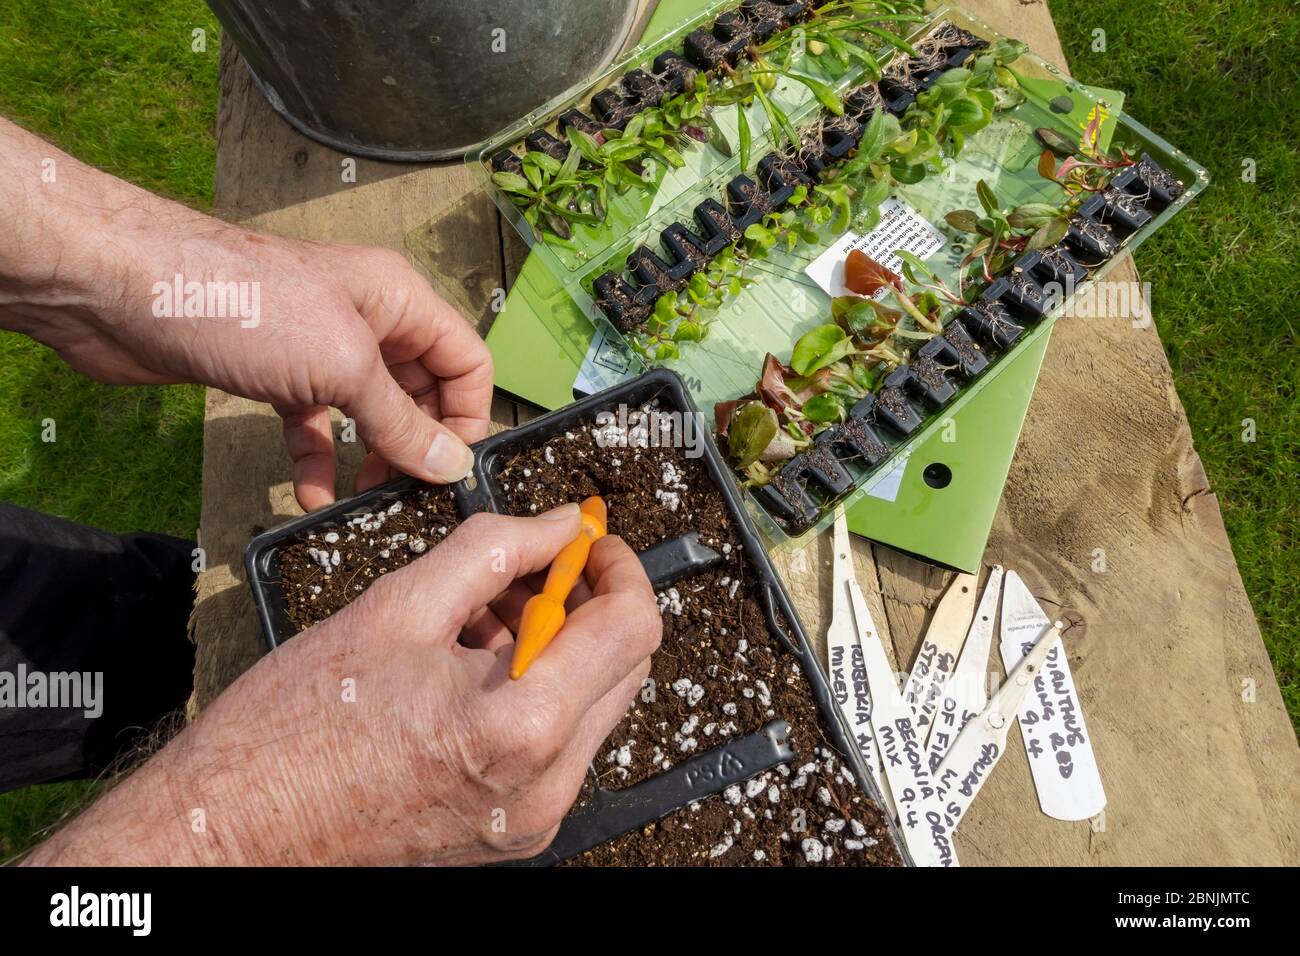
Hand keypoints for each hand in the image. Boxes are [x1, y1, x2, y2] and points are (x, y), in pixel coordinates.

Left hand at [0, 118, 492, 509]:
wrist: (124, 290)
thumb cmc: (242, 306)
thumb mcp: (342, 367)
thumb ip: (400, 421)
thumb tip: (452, 466)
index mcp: (399, 300)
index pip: (466, 360)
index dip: (470, 416)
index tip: (456, 471)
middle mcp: (367, 321)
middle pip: (420, 392)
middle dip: (420, 446)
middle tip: (413, 498)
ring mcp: (319, 349)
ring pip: (368, 414)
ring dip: (372, 460)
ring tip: (369, 504)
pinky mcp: (275, 375)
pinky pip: (313, 427)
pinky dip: (317, 463)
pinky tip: (313, 500)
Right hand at [22, 507, 662, 865]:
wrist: (234, 833)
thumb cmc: (293, 728)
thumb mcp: (398, 607)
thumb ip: (495, 552)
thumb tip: (559, 524)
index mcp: (524, 725)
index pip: (631, 629)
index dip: (618, 568)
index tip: (588, 539)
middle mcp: (546, 784)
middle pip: (623, 668)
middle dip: (588, 603)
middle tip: (534, 566)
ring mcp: (533, 818)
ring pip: (593, 705)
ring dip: (559, 646)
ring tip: (484, 615)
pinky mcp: (511, 833)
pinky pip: (558, 745)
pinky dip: (536, 693)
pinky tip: (473, 666)